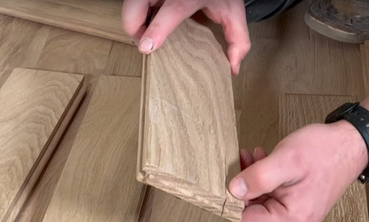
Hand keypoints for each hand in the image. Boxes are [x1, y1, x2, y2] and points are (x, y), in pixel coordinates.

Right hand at [122, 0, 250, 73]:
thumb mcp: (233, 12)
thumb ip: (238, 40)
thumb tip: (234, 67)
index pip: (169, 12)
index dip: (156, 31)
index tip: (146, 47)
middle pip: (134, 10)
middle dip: (136, 31)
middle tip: (147, 44)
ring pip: (129, 6)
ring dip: (135, 21)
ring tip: (149, 31)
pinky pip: (132, 2)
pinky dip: (136, 12)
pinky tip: (150, 16)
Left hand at [229, 121, 368, 221]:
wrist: (351, 146)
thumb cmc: (324, 152)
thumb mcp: (286, 160)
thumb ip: (258, 177)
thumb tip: (231, 191)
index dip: (230, 200)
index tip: (228, 178)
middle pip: (250, 215)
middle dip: (242, 189)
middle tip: (244, 160)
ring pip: (258, 206)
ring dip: (252, 183)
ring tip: (254, 157)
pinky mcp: (296, 211)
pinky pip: (269, 201)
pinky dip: (263, 183)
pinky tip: (263, 163)